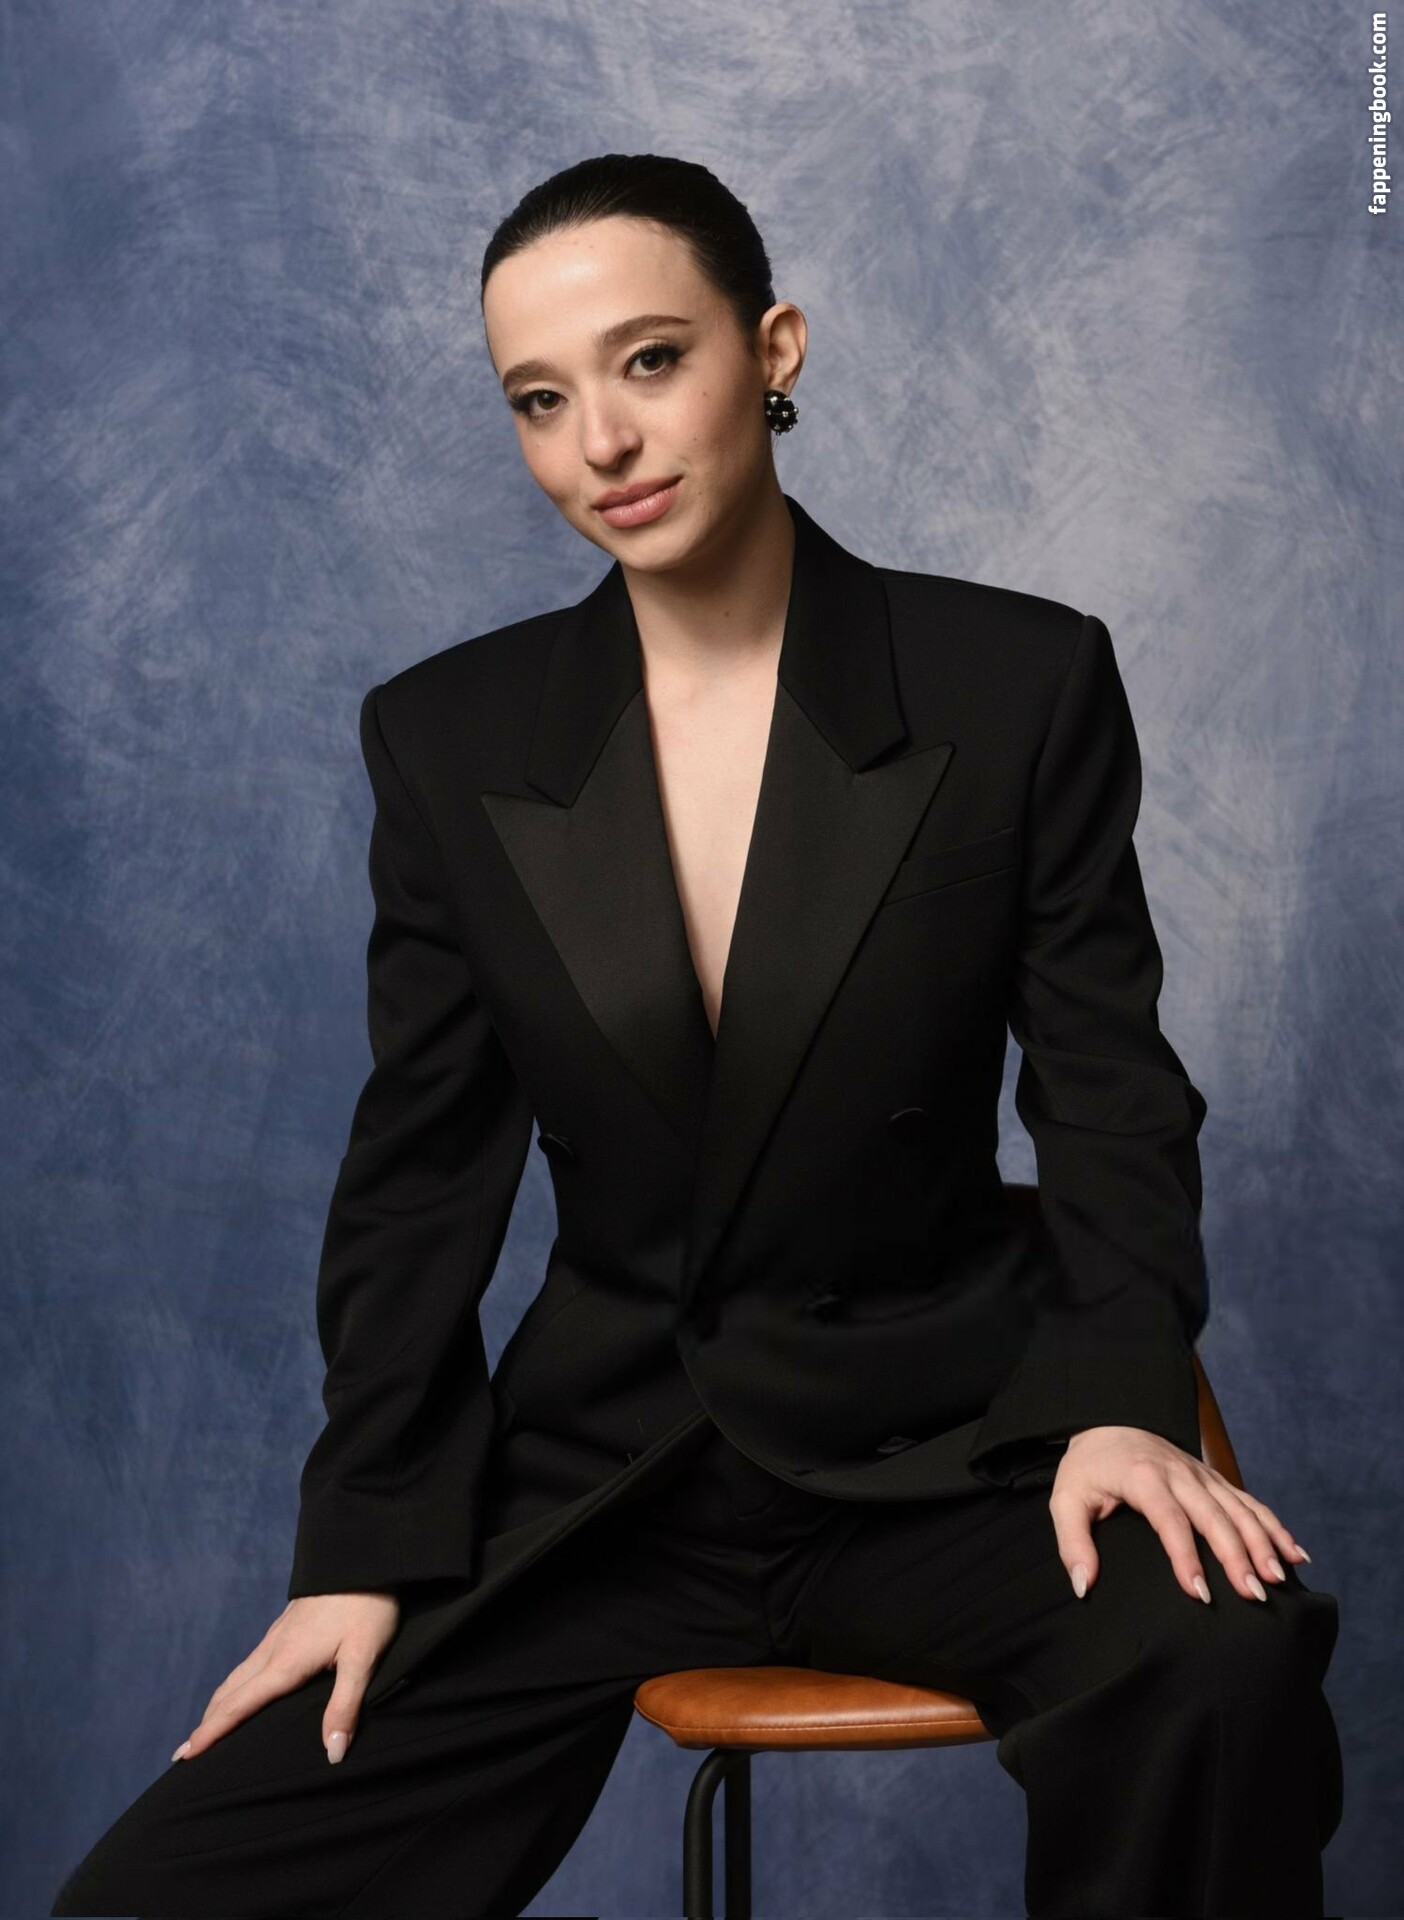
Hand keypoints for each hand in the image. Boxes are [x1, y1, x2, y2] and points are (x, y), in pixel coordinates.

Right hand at [170, 1590, 400, 1766]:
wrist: (362, 1555)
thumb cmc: (367, 1606)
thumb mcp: (363, 1657)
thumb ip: (345, 1706)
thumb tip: (333, 1754)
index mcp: (286, 1662)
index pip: (239, 1705)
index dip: (211, 1732)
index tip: (185, 1756)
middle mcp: (273, 1650)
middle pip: (230, 1692)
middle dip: (207, 1723)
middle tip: (185, 1754)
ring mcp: (277, 1636)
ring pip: (238, 1675)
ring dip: (218, 1704)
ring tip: (207, 1727)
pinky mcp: (285, 1626)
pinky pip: (250, 1663)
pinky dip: (235, 1685)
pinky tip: (243, 1689)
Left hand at [1049, 1425, 1311, 1604]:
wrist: (1108, 1421)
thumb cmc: (1088, 1468)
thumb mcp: (1066, 1499)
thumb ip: (1072, 1542)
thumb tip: (1084, 1585)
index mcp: (1144, 1477)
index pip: (1170, 1520)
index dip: (1186, 1557)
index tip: (1200, 1594)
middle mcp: (1180, 1473)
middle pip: (1215, 1515)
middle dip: (1237, 1555)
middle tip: (1254, 1594)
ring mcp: (1202, 1474)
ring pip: (1240, 1509)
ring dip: (1263, 1543)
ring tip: (1279, 1579)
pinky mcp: (1214, 1478)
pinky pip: (1250, 1501)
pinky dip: (1275, 1526)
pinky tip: (1295, 1553)